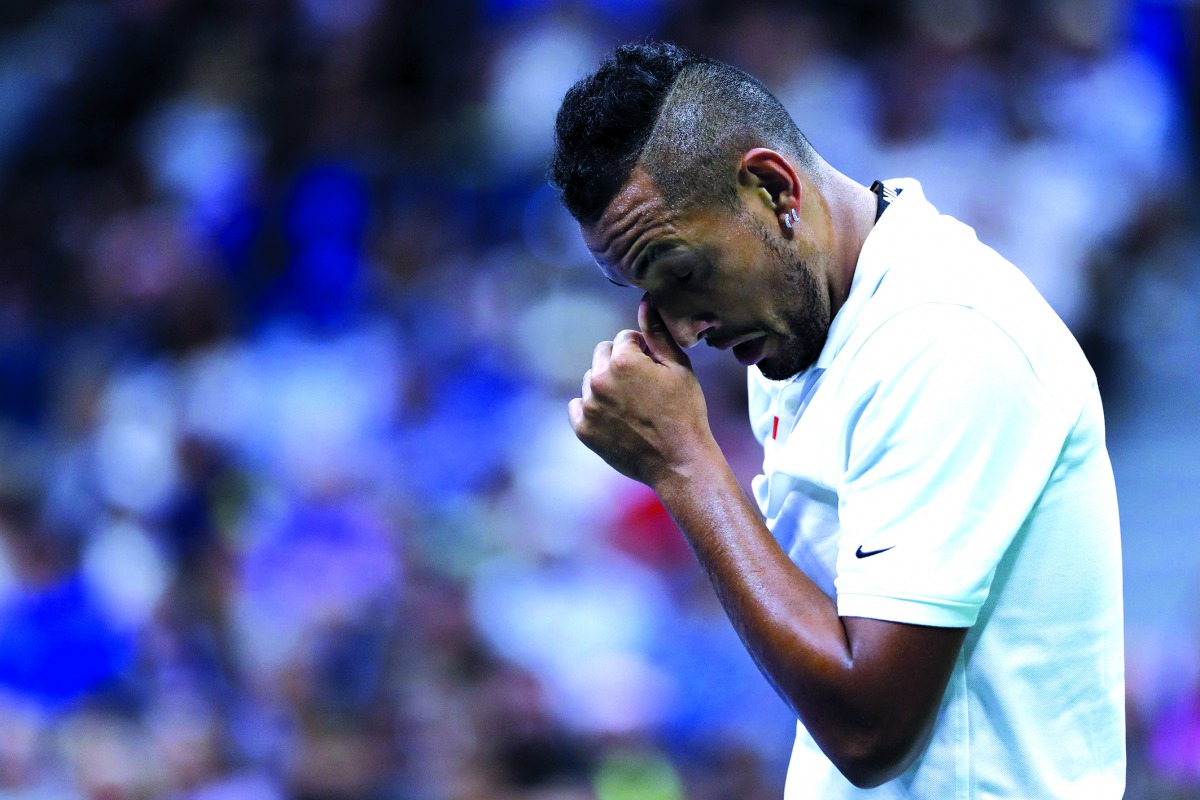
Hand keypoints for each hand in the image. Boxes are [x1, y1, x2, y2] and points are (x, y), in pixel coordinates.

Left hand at [568, 298, 718, 486]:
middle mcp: (599, 379)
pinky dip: (593, 409)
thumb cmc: (685, 412)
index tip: (655, 371)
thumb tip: (646, 302)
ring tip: (633, 407)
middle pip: (603, 355)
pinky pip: (579, 406)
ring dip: (607, 386)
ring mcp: (589, 406)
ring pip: (591, 380)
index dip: (643, 352)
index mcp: (623, 360)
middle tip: (643, 388)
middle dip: (620, 364)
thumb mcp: (679, 368)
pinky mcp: (583, 429)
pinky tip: (617, 419)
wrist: (679, 462)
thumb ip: (657, 333)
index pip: (625, 338)